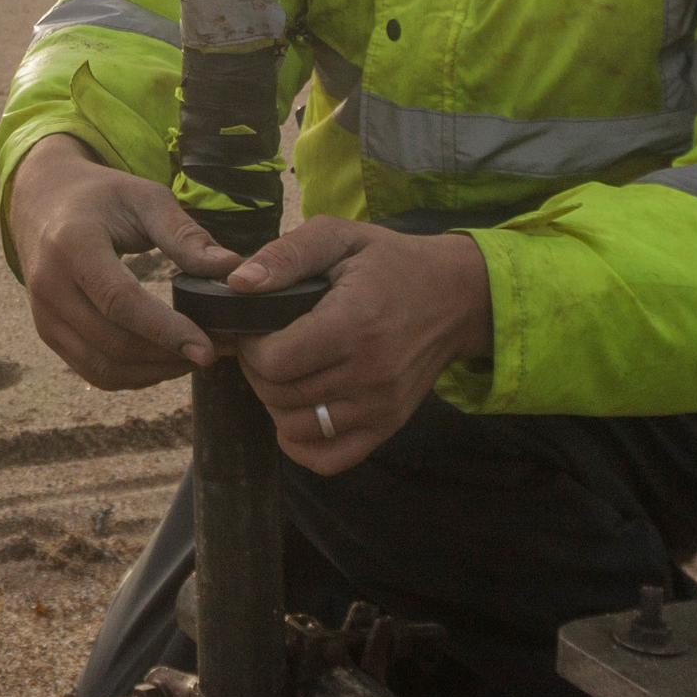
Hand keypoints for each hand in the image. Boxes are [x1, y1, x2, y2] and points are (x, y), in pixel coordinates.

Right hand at [6, 134, 231, 388]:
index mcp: (71, 244)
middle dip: (169, 356)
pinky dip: (133, 376)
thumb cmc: (101, 196)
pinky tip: (164, 361)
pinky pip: (92, 370)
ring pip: (103, 367)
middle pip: (113, 342)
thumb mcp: (144, 198)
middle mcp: (49, 285)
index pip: (120, 302)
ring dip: (154, 372)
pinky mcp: (47, 332)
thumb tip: (232, 269)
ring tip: (195, 358)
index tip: (208, 348)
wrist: (42, 200)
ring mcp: (43, 314)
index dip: (166, 330)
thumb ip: (185, 235)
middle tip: (218, 350)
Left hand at [218, 219, 493, 472]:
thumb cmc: (391, 263)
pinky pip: (329, 459)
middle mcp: (369, 374)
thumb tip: (239, 282)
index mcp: (353, 324)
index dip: (251, 347)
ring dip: (274, 404)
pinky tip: (297, 412)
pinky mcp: (388, 425)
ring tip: (283, 373)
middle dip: (257, 372)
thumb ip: (287, 256)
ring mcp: (381, 406)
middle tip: (265, 347)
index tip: (256, 329)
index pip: (275, 362)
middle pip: (279, 395)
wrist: (457, 296)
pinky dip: (301, 444)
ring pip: (296, 429)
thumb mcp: (339, 237)